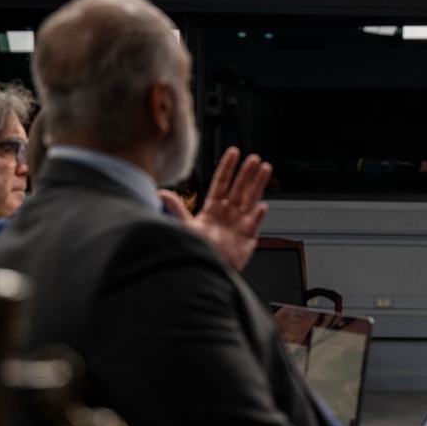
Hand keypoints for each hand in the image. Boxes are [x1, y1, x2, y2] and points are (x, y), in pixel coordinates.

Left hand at [159, 147, 272, 270]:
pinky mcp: (248, 239)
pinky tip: (262, 206)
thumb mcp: (184, 227)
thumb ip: (176, 208)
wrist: (205, 272)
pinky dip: (258, 215)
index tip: (234, 153)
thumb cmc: (196, 250)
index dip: (228, 167)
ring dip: (258, 184)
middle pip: (239, 188)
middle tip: (254, 159)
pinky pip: (255, 224)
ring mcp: (239, 225)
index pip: (222, 183)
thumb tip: (161, 193)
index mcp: (213, 209)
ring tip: (265, 169)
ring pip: (251, 200)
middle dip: (247, 172)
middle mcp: (228, 214)